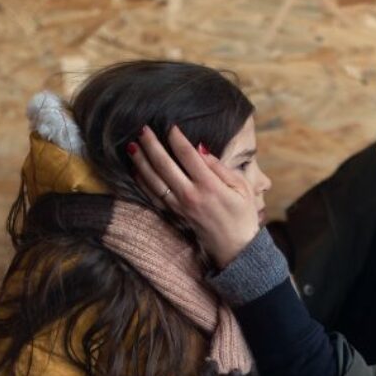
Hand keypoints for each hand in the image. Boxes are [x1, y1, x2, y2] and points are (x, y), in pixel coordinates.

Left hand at [129, 125, 259, 267]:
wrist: (237, 248)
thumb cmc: (243, 215)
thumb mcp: (242, 187)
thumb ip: (220, 167)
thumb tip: (199, 149)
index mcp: (210, 185)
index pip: (187, 155)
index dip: (177, 138)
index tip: (170, 126)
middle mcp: (191, 195)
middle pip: (165, 165)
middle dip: (152, 145)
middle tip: (142, 129)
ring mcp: (180, 206)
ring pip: (154, 180)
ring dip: (142, 162)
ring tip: (133, 146)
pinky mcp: (175, 215)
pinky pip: (154, 196)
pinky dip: (143, 182)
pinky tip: (136, 170)